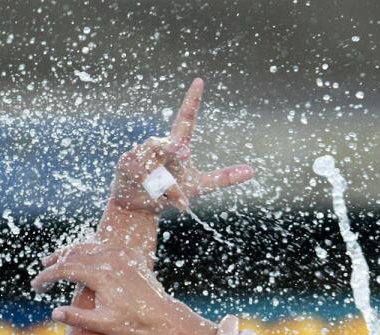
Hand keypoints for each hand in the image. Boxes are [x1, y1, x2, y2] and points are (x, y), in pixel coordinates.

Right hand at [31, 243, 173, 334]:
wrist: (164, 317)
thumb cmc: (135, 324)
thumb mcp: (103, 325)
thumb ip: (77, 318)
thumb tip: (54, 313)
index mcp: (102, 275)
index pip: (65, 269)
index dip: (47, 277)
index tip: (36, 286)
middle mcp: (111, 259)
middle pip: (74, 254)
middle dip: (55, 264)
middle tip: (42, 273)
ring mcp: (123, 255)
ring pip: (88, 247)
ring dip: (70, 254)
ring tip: (55, 262)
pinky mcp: (131, 255)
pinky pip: (104, 247)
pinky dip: (89, 251)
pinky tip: (82, 258)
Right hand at [108, 78, 254, 213]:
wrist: (139, 207)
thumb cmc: (171, 192)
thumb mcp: (200, 186)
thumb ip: (224, 178)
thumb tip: (252, 171)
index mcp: (177, 146)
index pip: (185, 119)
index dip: (192, 101)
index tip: (199, 81)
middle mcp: (158, 146)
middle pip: (168, 143)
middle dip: (173, 148)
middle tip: (184, 153)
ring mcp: (140, 155)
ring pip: (156, 168)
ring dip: (168, 186)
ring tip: (180, 200)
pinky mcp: (126, 166)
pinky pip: (141, 176)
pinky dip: (153, 190)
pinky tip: (162, 199)